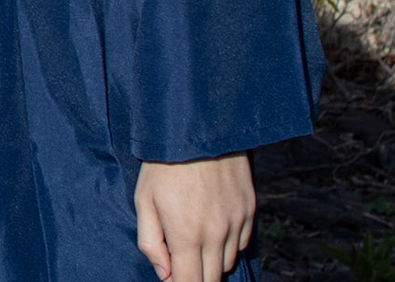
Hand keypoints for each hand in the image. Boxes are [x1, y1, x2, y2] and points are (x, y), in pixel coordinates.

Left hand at [135, 153, 253, 281]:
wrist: (198, 128)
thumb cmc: (163, 165)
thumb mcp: (143, 200)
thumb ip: (150, 241)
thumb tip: (164, 274)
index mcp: (187, 234)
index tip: (172, 279)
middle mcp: (217, 234)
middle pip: (211, 279)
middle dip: (195, 277)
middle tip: (180, 262)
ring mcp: (237, 223)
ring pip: (227, 263)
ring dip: (210, 260)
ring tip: (193, 237)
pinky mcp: (250, 211)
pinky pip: (242, 243)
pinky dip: (227, 244)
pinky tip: (212, 227)